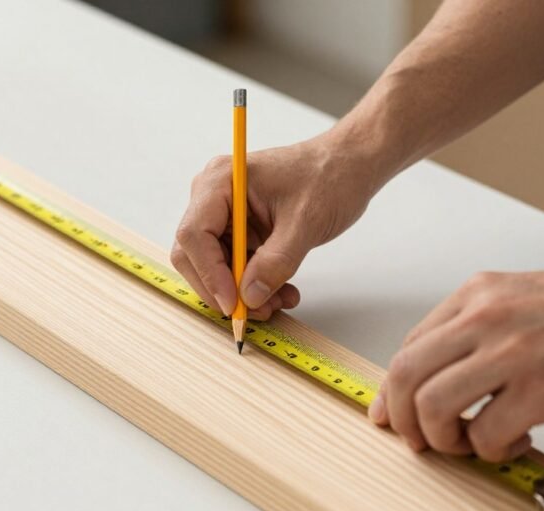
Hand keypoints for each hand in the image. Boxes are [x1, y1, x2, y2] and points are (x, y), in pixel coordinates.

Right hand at [171, 131, 379, 318]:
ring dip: (242, 292)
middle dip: (223, 288)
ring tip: (277, 302)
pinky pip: (233, 267)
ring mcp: (224, 215)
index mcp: (221, 181)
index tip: (234, 303)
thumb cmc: (328, 176)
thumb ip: (276, 262)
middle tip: (254, 311)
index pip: (195, 235)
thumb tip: (250, 296)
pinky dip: (253, 286)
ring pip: (214, 267)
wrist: (348, 166)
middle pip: (195, 255)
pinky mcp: (238, 231)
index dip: (210, 273)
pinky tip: (280, 292)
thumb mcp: (305, 223)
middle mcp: (214, 197)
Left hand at [368, 264, 543, 461]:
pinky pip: (485, 434)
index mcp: (478, 294)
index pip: (409, 346)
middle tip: (419, 440)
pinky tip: (514, 440)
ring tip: (469, 443)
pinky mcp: (543, 389)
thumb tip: (433, 375)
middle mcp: (487, 316)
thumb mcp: (521, 301)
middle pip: (405, 374)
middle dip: (402, 418)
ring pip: (433, 406)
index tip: (390, 414)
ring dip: (443, 439)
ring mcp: (513, 351)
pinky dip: (490, 450)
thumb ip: (474, 331)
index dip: (393, 390)